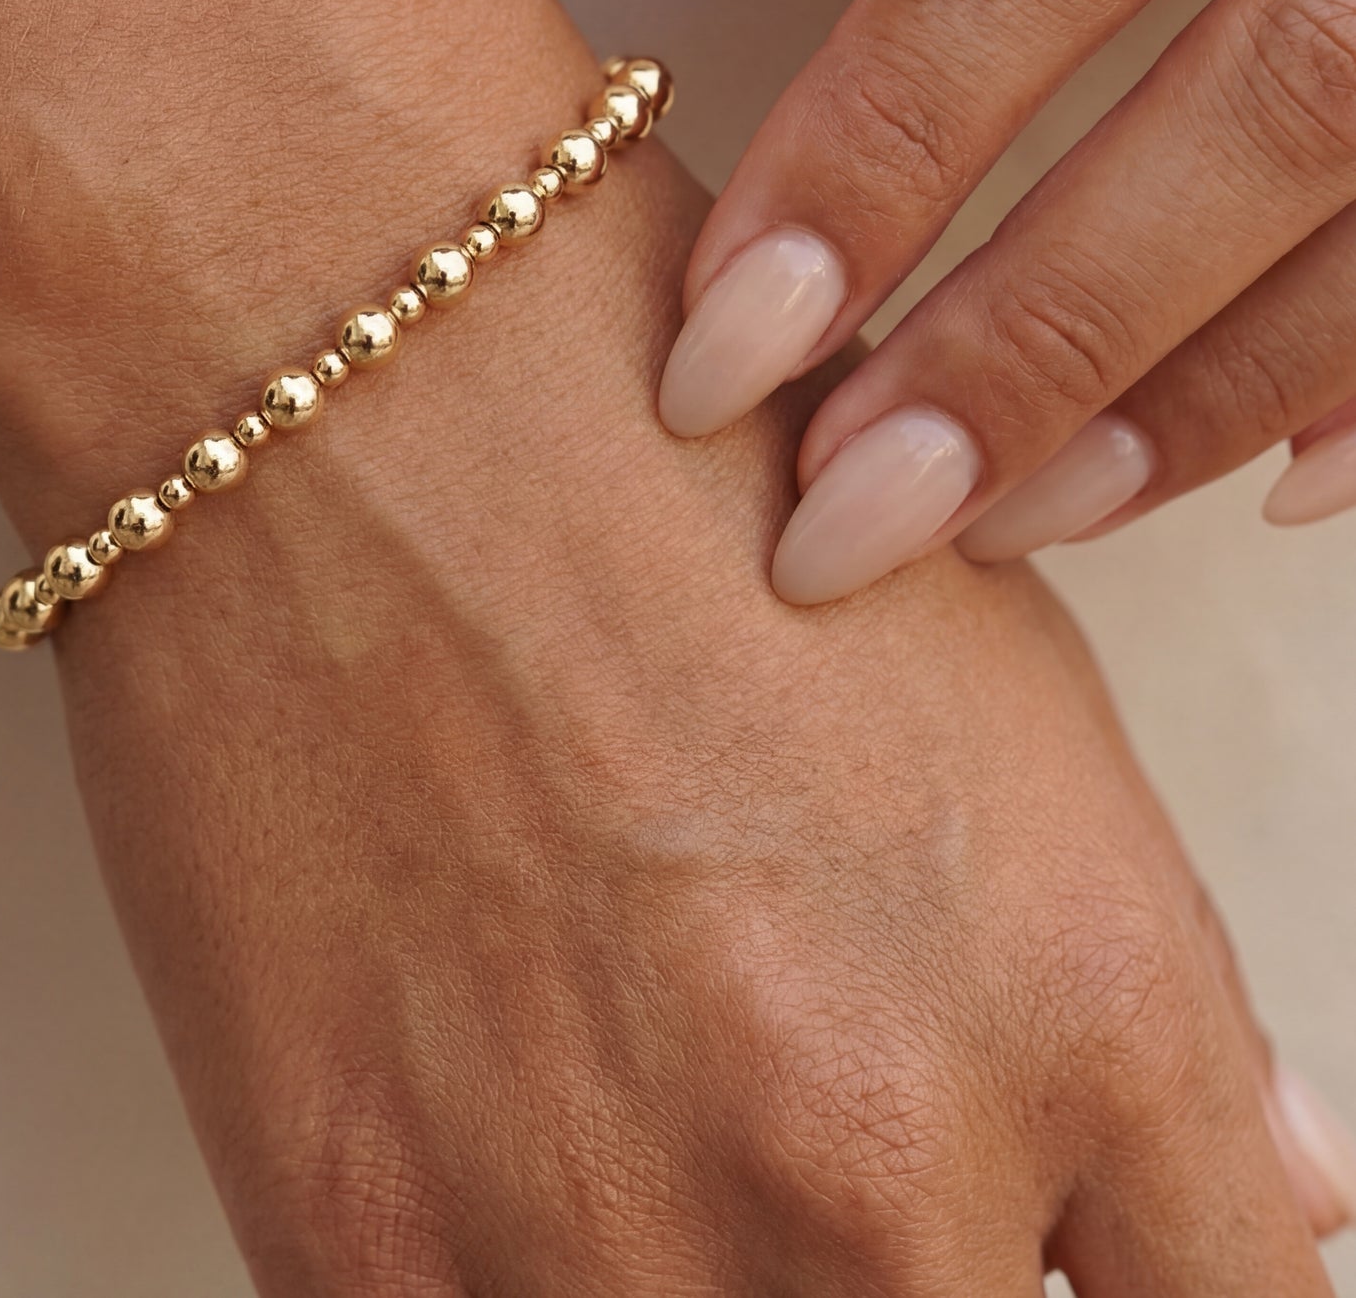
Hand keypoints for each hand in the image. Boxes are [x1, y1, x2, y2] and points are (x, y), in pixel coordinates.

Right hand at [0, 139, 1352, 1293]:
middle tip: (804, 1124)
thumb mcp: (979, 661)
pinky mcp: (361, 1241)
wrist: (320, 371)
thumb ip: (1133, 967)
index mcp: (1079, 1004)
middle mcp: (872, 1164)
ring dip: (702, 1272)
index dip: (1144, 1286)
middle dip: (914, 1262)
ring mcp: (604, 1229)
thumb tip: (1257, 1174)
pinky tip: (499, 1116)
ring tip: (635, 1096)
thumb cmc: (644, 450)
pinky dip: (515, 1268)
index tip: (1055, 1246)